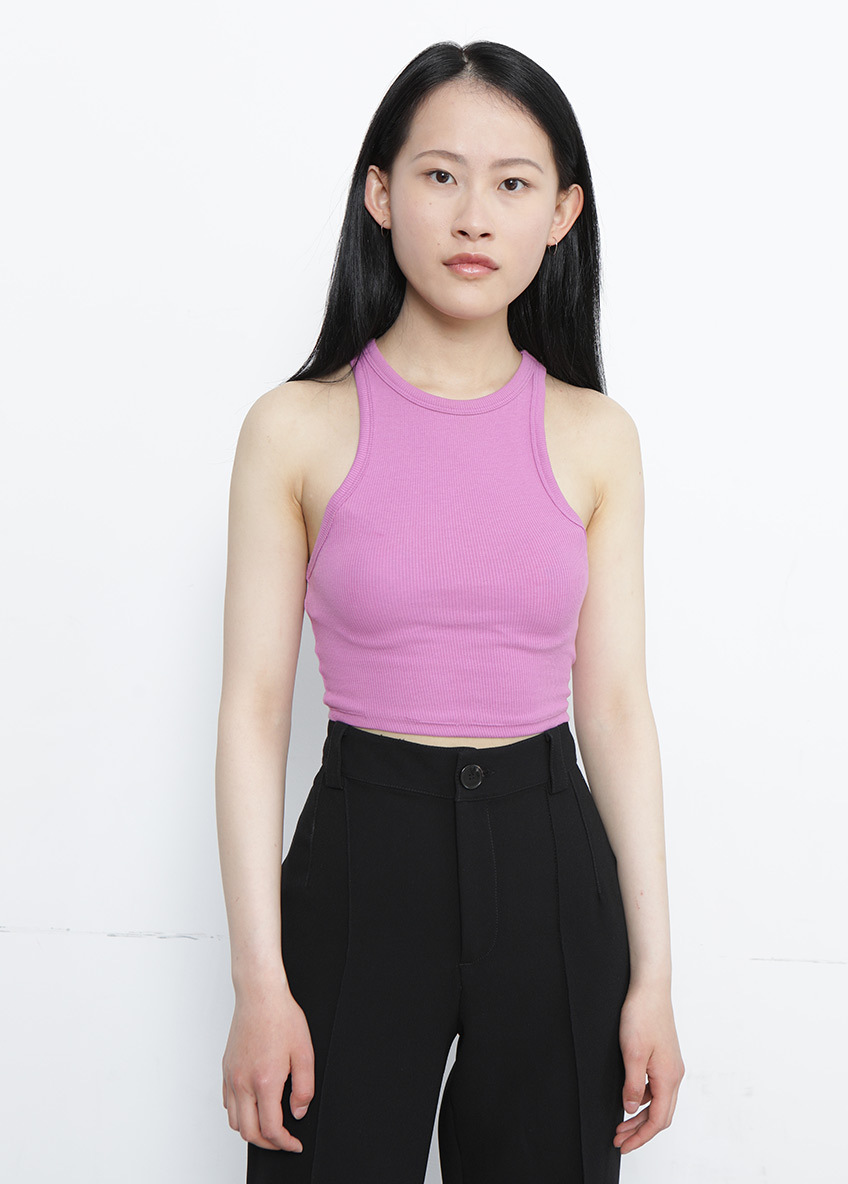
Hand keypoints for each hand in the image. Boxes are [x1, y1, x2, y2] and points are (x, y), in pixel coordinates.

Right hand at [222, 977, 314, 1151]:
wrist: (260, 995)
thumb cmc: (282, 1017)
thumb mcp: (304, 1053)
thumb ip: (304, 1088)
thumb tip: (298, 1112)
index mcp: (264, 1081)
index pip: (270, 1129)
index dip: (284, 1144)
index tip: (294, 1143)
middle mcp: (242, 1082)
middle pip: (248, 1132)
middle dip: (268, 1144)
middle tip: (283, 1140)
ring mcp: (231, 1076)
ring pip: (233, 1121)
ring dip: (251, 1130)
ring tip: (269, 1125)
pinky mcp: (226, 1068)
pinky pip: (227, 1103)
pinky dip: (239, 1113)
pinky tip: (254, 1105)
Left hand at [614, 981, 684, 1153]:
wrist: (650, 989)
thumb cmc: (642, 1015)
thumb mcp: (632, 1053)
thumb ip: (632, 1084)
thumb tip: (629, 1109)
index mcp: (668, 1077)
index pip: (658, 1120)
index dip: (640, 1137)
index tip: (624, 1145)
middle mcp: (674, 1075)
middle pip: (661, 1115)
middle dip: (640, 1131)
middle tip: (619, 1139)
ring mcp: (671, 1066)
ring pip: (659, 1102)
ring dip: (640, 1116)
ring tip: (620, 1124)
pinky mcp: (665, 1058)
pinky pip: (657, 1088)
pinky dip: (643, 1099)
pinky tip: (629, 1096)